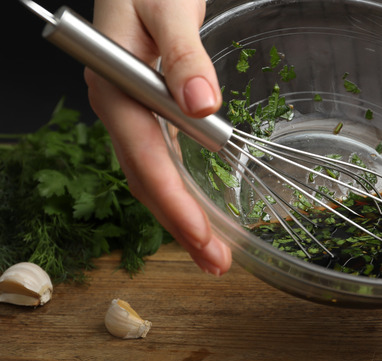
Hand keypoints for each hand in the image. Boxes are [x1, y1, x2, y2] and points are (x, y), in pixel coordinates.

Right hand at [85, 0, 231, 274]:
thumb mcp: (167, 8)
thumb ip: (184, 56)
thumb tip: (204, 104)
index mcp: (116, 88)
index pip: (146, 160)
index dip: (175, 203)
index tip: (203, 238)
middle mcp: (120, 107)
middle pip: (148, 180)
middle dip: (181, 227)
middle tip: (216, 265)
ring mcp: (133, 111)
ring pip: (154, 175)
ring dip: (183, 216)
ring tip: (212, 254)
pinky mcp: (149, 109)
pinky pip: (163, 158)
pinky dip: (182, 189)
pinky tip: (200, 212)